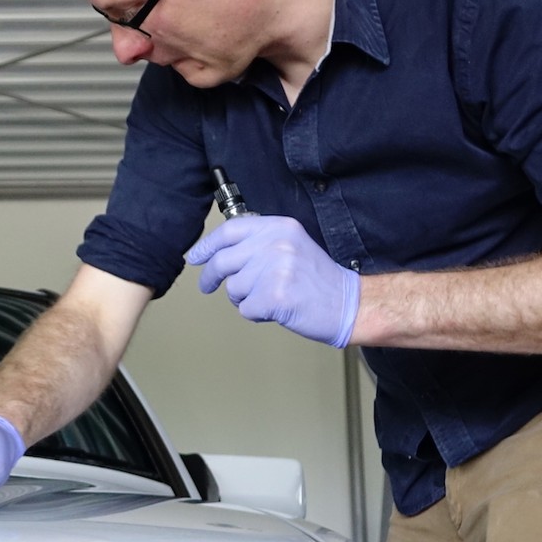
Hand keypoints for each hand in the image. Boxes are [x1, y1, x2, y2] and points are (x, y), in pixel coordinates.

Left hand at [186, 216, 360, 346]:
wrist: (347, 303)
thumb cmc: (317, 280)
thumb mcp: (291, 246)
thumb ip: (259, 243)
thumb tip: (217, 251)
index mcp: (279, 227)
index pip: (230, 230)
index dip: (207, 245)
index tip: (194, 257)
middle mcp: (276, 244)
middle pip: (223, 261)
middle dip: (210, 277)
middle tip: (207, 286)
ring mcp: (275, 269)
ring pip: (233, 288)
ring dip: (244, 298)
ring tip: (269, 297)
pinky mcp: (274, 295)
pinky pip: (245, 309)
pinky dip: (256, 314)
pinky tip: (276, 309)